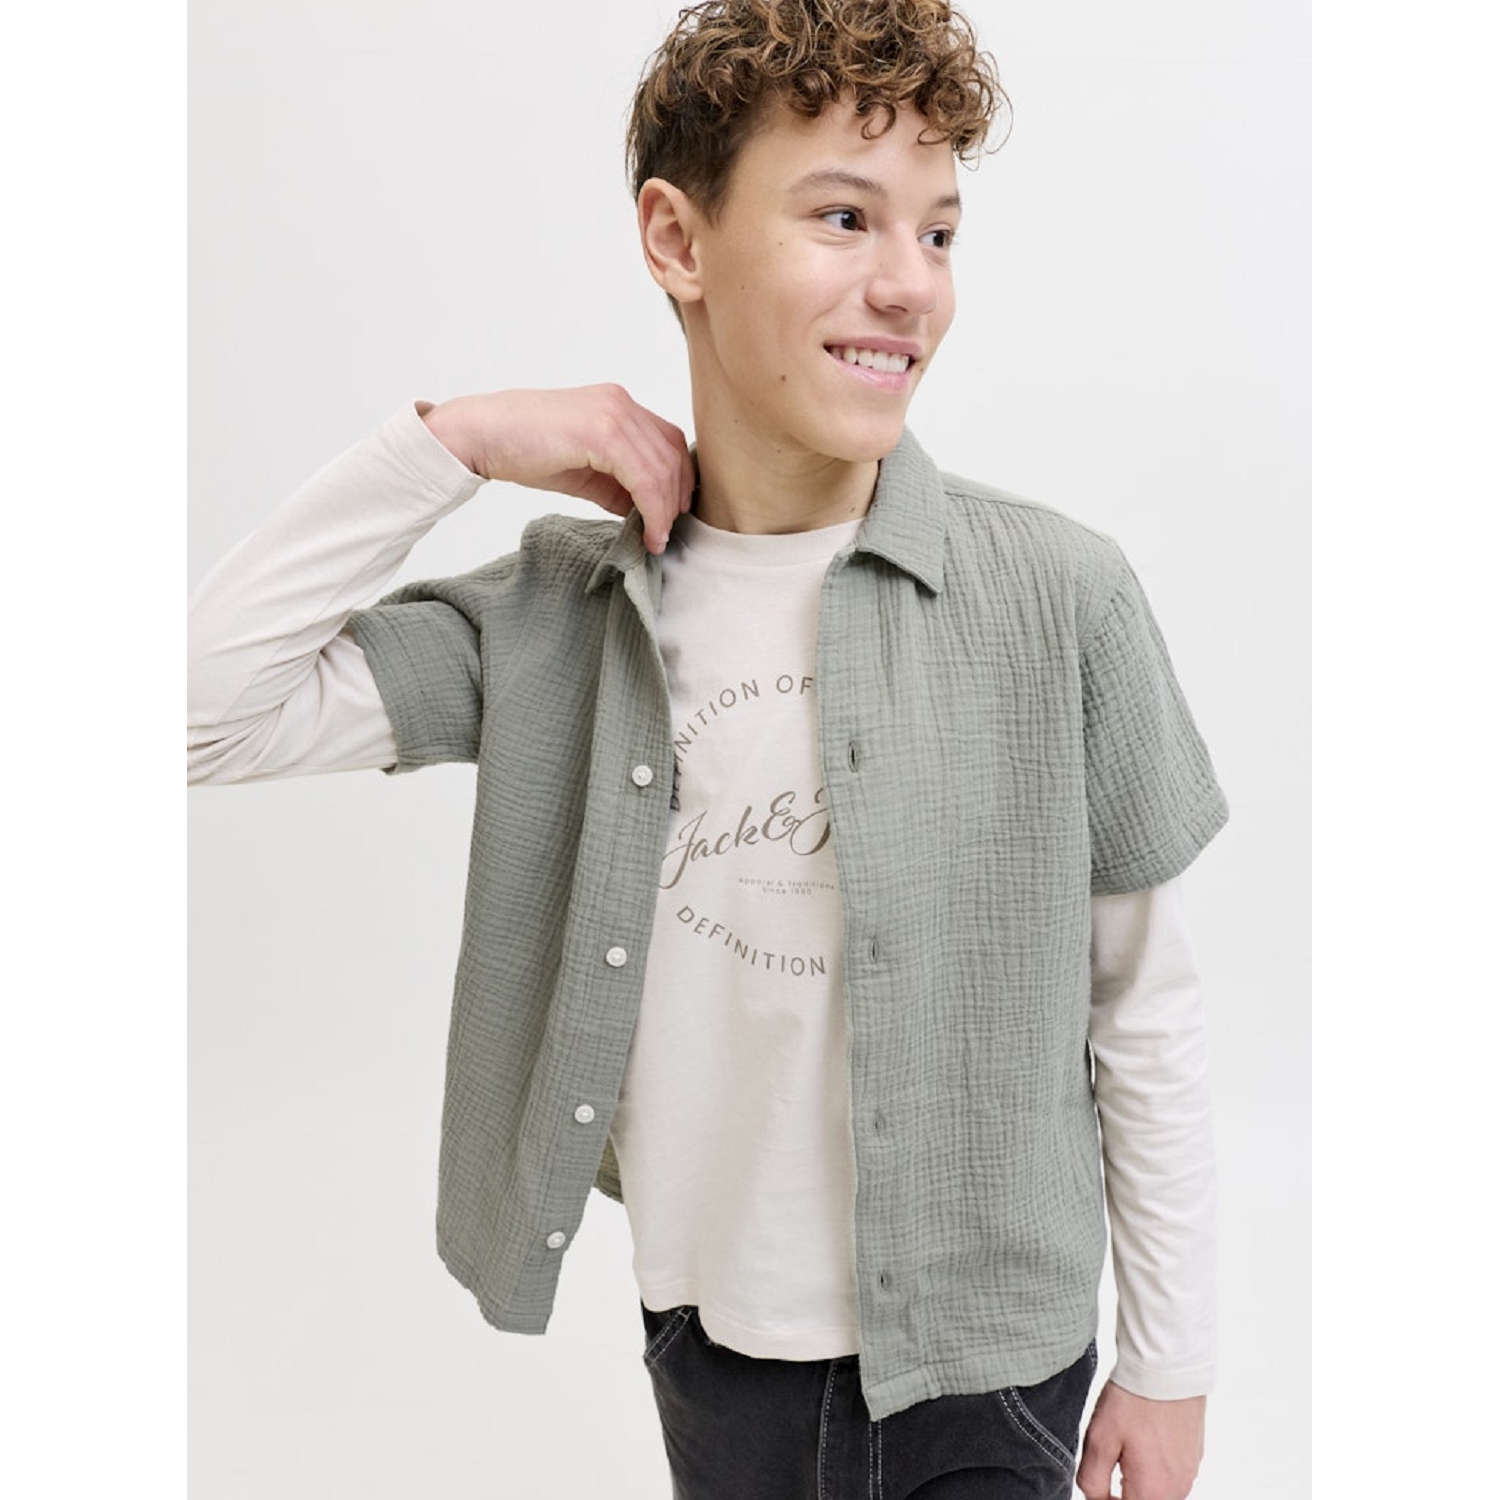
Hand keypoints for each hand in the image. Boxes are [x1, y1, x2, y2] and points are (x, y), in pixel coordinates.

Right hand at [420, 385, 694, 554]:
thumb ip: (616, 486)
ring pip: (662, 468)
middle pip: (672, 454)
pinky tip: (647, 532)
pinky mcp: (601, 431)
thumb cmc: (521, 448)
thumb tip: (644, 512)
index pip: (668, 442)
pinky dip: (653, 509)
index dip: (679, 480)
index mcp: (618, 405)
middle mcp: (621, 402)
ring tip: (655, 540)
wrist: (479, 434)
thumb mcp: (582, 471)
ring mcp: (613, 413)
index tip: (673, 515)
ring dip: (665, 510)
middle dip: (677, 498)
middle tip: (667, 533)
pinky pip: (643, 477)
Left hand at [1075, 1381, 1204, 1499]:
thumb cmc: (1133, 1400)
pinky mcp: (1194, 1457)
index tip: (1098, 1484)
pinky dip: (1157, 1470)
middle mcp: (1176, 1489)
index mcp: (1151, 1491)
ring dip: (1141, 1484)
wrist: (1167, 1367)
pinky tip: (1145, 1442)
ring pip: (1161, 1494)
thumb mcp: (1098, 1439)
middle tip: (1110, 1466)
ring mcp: (1188, 1473)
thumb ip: (1092, 1479)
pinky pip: (1173, 1478)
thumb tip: (1094, 1498)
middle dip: (1123, 1494)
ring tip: (1126, 1450)